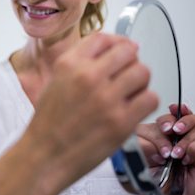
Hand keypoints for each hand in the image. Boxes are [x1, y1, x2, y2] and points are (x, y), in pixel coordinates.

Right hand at [28, 33, 158, 187]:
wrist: (44, 156)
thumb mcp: (54, 82)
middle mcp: (87, 76)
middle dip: (130, 60)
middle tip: (127, 74)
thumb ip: (79, 64)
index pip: (102, 38)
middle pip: (127, 51)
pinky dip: (145, 102)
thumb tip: (113, 52)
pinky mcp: (121, 121)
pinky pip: (150, 98)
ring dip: (140, 81)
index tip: (121, 50)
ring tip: (130, 93)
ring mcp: (106, 98)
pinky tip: (132, 109)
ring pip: (142, 72)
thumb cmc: (48, 124)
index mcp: (68, 65)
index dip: (116, 42)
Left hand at [137, 104, 194, 194]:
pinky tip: (185, 159)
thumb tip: (155, 139)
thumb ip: (143, 144)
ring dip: (187, 139)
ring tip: (175, 154)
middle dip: (183, 120)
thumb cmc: (150, 177)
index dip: (170, 115)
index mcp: (166, 132)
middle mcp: (181, 137)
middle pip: (191, 116)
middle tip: (173, 130)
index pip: (172, 115)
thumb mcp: (139, 156)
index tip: (166, 123)